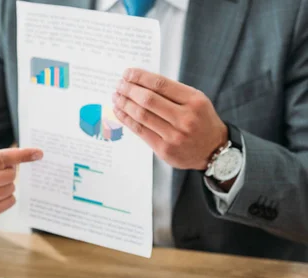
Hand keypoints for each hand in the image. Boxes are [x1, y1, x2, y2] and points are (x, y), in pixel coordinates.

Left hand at [112, 68, 227, 169]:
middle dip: (130, 90)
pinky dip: (127, 119)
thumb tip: (142, 82)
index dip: (141, 77)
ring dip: (125, 104)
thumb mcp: (196, 101)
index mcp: (194, 101)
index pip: (161, 84)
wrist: (214, 150)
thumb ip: (173, 93)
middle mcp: (185, 118)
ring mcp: (174, 135)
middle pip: (149, 100)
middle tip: (119, 84)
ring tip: (116, 96)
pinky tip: (119, 111)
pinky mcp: (164, 149)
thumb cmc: (201, 122)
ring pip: (142, 115)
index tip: (128, 73)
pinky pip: (140, 131)